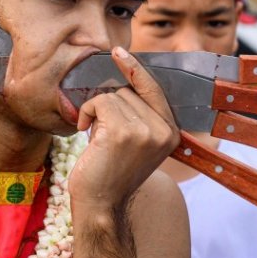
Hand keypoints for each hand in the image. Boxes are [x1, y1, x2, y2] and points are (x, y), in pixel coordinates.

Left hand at [68, 46, 179, 213]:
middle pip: (129, 91)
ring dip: (96, 112)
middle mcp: (163, 131)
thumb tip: (125, 82)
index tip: (118, 52)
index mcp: (171, 133)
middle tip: (102, 135)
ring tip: (96, 139)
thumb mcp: (137, 145)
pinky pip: (100, 102)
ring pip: (113, 96)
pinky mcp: (123, 131)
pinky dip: (86, 113)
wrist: (100, 205)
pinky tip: (85, 133)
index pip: (154, 90)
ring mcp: (145, 131)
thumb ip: (140, 118)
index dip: (136, 70)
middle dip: (109, 107)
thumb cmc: (111, 174)